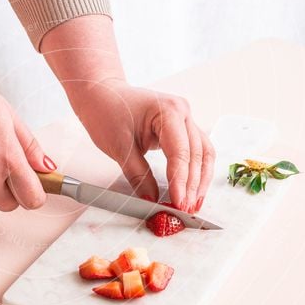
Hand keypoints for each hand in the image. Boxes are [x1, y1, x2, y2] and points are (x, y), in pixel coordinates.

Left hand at [74, 79, 214, 211]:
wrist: (102, 94)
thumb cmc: (107, 112)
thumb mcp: (119, 147)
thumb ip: (138, 175)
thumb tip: (152, 201)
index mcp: (168, 111)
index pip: (181, 153)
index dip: (181, 182)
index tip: (179, 204)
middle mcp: (183, 112)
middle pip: (196, 155)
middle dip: (192, 186)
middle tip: (186, 210)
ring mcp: (185, 119)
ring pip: (202, 153)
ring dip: (200, 180)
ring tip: (194, 205)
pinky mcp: (182, 127)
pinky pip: (196, 151)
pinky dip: (196, 171)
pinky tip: (193, 189)